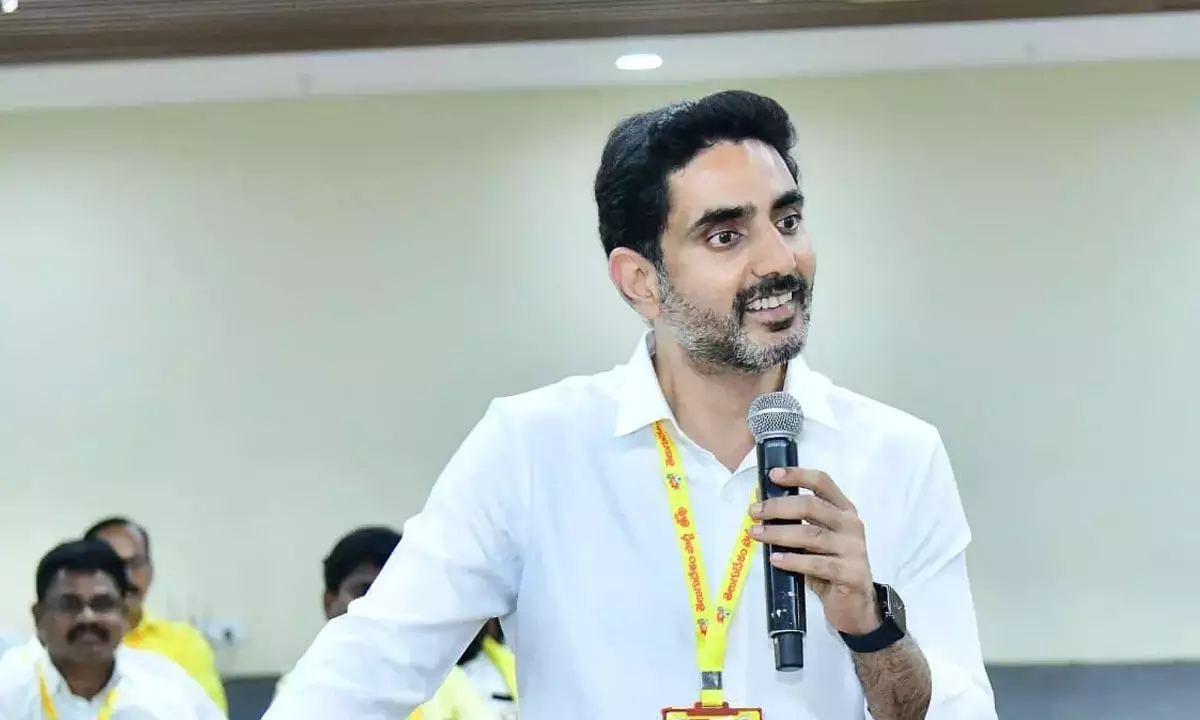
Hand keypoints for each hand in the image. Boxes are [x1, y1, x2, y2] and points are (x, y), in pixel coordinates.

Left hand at [749, 468, 880, 635]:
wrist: (855, 606)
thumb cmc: (829, 567)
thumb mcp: (815, 541)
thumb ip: (797, 522)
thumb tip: (760, 504)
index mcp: (844, 510)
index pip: (822, 483)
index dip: (798, 475)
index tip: (773, 475)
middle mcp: (851, 525)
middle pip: (812, 506)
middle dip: (778, 507)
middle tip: (754, 512)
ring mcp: (853, 549)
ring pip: (811, 535)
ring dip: (779, 533)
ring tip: (756, 534)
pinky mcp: (850, 573)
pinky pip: (816, 564)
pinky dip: (792, 560)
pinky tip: (775, 559)